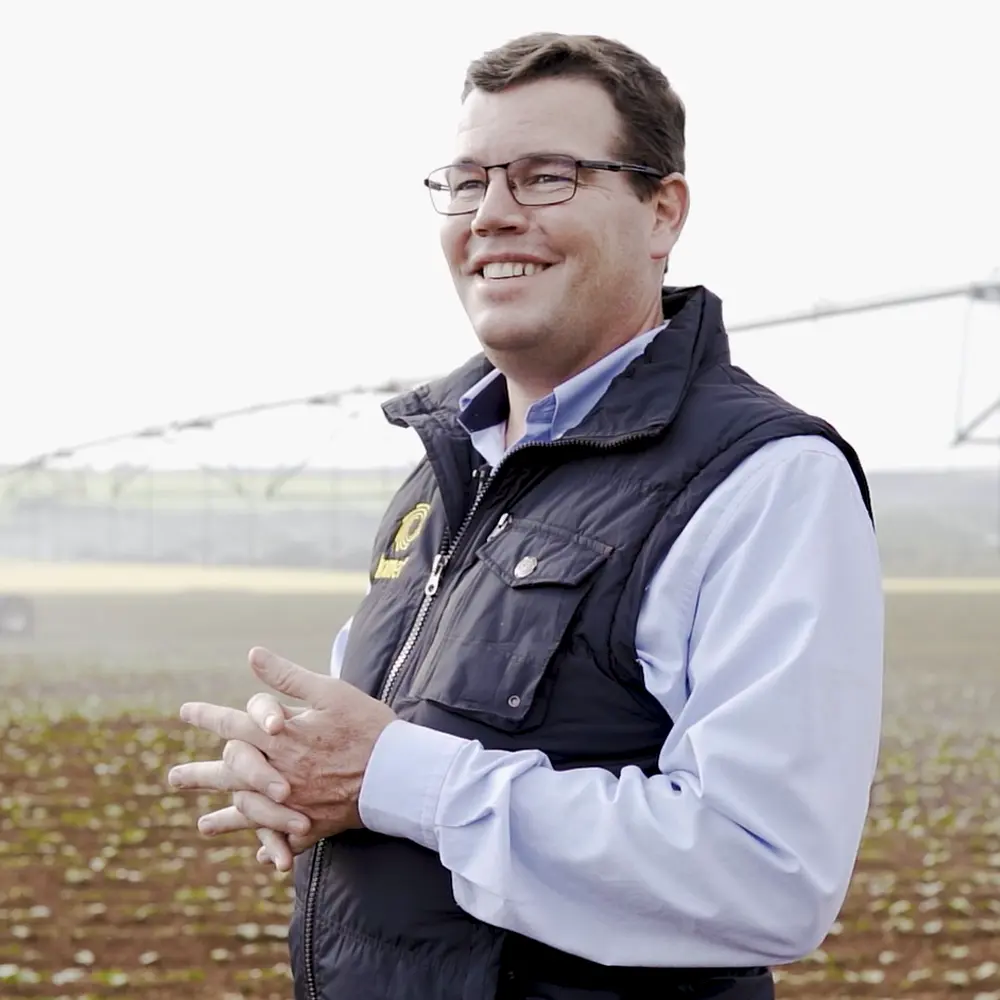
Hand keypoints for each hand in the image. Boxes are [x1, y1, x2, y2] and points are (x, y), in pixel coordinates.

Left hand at [168, 647, 396, 862]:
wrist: (398, 771)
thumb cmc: (367, 725)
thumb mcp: (330, 692)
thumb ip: (288, 677)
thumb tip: (253, 654)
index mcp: (281, 738)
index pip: (235, 724)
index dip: (209, 717)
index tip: (185, 712)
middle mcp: (280, 773)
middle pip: (231, 773)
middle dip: (201, 774)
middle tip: (173, 778)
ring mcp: (293, 803)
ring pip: (250, 812)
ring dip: (225, 818)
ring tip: (202, 825)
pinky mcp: (314, 823)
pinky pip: (285, 839)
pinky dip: (270, 846)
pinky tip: (259, 853)